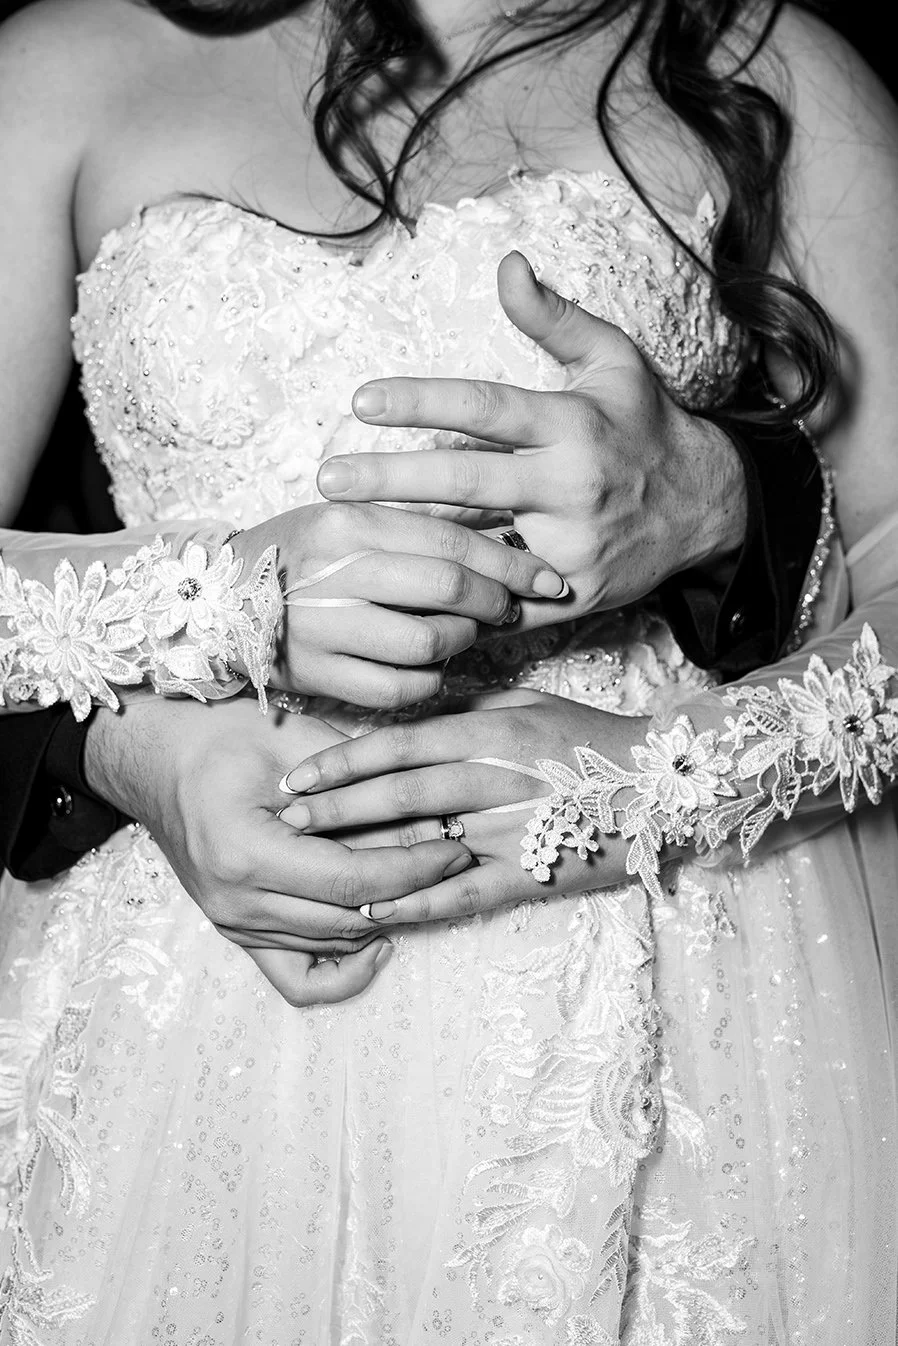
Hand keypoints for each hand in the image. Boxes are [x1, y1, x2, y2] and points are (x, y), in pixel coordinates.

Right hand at [84, 693, 472, 1003]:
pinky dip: (345, 970)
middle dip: (417, 890)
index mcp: (246, 854)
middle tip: (459, 856)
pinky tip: (381, 937)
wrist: (156, 757)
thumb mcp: (292, 742)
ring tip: (433, 881)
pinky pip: (299, 978)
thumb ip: (358, 781)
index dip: (415, 867)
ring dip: (392, 915)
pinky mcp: (238, 931)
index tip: (455, 844)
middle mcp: (236, 903)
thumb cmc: (221, 736)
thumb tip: (430, 812)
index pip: (354, 880)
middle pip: (353, 917)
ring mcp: (234, 925)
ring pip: (336, 943)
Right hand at [230, 498, 565, 707]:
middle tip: (509, 607)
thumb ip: (414, 528)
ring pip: (429, 645)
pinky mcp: (317, 676)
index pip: (452, 541)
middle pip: (448, 592)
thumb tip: (504, 545)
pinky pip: (400, 689)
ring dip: (462, 643)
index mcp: (347, 523)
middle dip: (496, 603)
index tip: (546, 577)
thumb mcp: (346, 519)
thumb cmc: (300, 555)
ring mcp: (323, 629)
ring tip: (461, 633)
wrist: (215, 600)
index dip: (511, 563)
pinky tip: (428, 666)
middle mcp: (334, 573)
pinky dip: (429, 681)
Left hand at [276, 690, 647, 923]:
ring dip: (360, 854)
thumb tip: (411, 712)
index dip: (342, 760)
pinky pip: (461, 894)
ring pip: (422, 842)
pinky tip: (372, 906)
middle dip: (335, 806)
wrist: (664, 787)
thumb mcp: (530, 703)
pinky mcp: (529, 875)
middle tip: (286, 817)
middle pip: (398, 793)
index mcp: (491, 732)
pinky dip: (414, 901)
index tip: (297, 774)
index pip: (399, 744)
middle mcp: (495, 778)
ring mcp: (511, 830)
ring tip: (310, 863)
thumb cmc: (590, 738)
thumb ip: (469, 707)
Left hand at [315, 251, 745, 626]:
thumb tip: (506, 263)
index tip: (360, 402)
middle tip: (328, 483)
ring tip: (348, 544)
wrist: (707, 506)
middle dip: (390, 481)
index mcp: (572, 424)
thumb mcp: (613, 360)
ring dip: (410, 549)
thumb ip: (554, 318)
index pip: (484, 407)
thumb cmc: (646, 426)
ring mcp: (573, 544)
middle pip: (466, 482)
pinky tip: (405, 600)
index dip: (420, 401)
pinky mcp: (578, 592)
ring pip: (478, 549)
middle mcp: (571, 485)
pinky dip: (457, 604)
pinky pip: (506, 601)